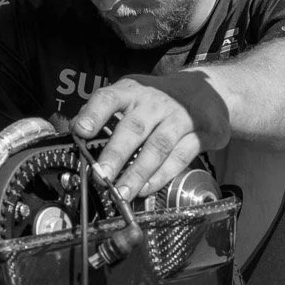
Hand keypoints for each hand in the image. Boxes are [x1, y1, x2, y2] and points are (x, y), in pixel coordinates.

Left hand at [73, 77, 225, 201]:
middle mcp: (156, 102)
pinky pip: (180, 157)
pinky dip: (162, 176)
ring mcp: (180, 117)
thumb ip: (104, 112)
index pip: (109, 98)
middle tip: (101, 176)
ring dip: (138, 172)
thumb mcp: (132, 96)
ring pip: (158, 147)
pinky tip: (146, 189)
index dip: (94, 114)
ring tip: (122, 193)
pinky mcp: (201, 133)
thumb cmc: (158, 101)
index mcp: (133, 91)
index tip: (80, 131)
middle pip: (134, 128)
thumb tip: (74, 129)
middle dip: (116, 153)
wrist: (209, 91)